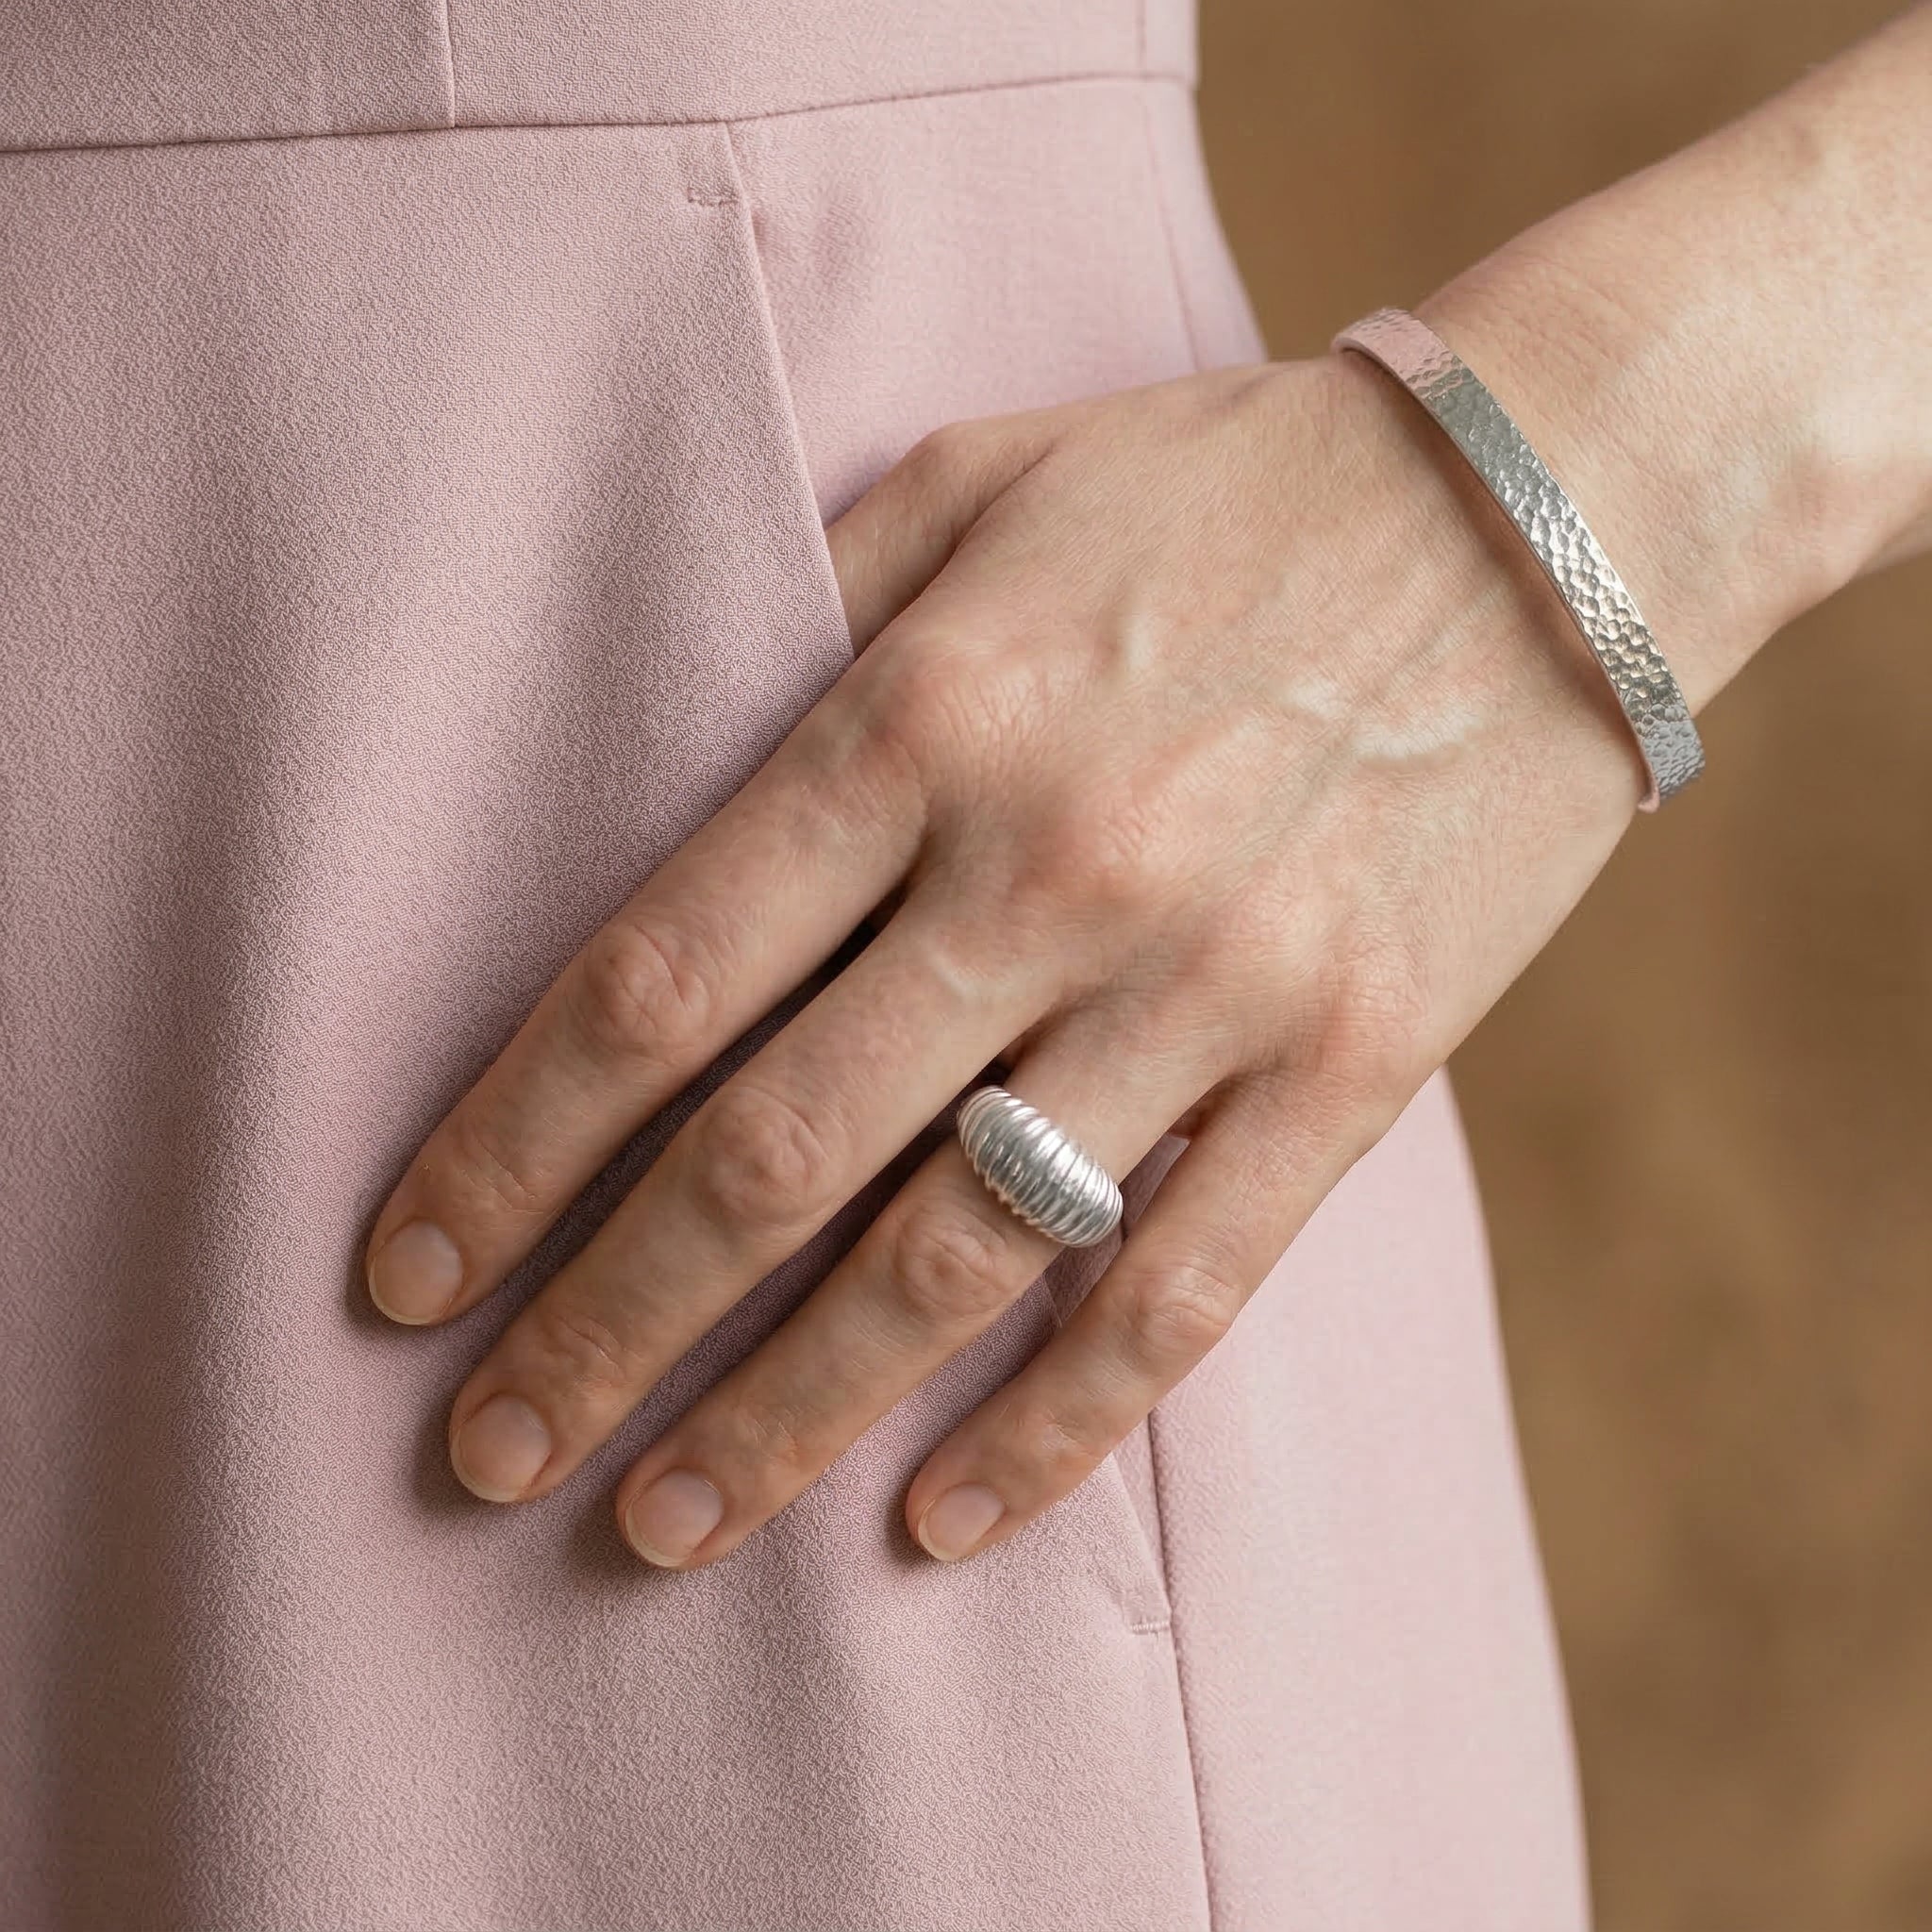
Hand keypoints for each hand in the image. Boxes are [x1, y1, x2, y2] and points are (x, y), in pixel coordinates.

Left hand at [363, 346, 1646, 1567]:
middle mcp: (1049, 869)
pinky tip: (933, 1520)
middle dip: (598, 1331)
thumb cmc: (1225, 489)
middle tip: (483, 1456)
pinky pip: (1181, 1293)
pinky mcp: (1353, 1067)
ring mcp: (1212, 985)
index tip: (407, 1274)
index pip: (654, 984)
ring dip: (782, 1417)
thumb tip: (653, 762)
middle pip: (765, 1156)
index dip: (505, 1149)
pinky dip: (1051, 1429)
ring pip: (953, 1259)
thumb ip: (808, 609)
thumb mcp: (984, 478)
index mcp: (926, 715)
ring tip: (657, 1529)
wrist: (1545, 512)